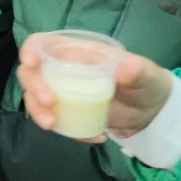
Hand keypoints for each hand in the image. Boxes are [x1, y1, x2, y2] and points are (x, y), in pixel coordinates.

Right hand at [17, 33, 173, 140]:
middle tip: (49, 104)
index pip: (42, 44)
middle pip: (31, 73)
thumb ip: (136, 69)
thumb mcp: (146, 74)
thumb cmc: (145, 82)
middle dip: (33, 87)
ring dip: (37, 111)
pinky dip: (66, 131)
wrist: (150, 111)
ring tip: (52, 124)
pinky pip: (54, 120)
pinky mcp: (66, 113)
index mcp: (76, 51)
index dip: (30, 50)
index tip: (31, 64)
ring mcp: (62, 93)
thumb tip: (125, 66)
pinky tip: (92, 137)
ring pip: (34, 98)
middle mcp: (62, 70)